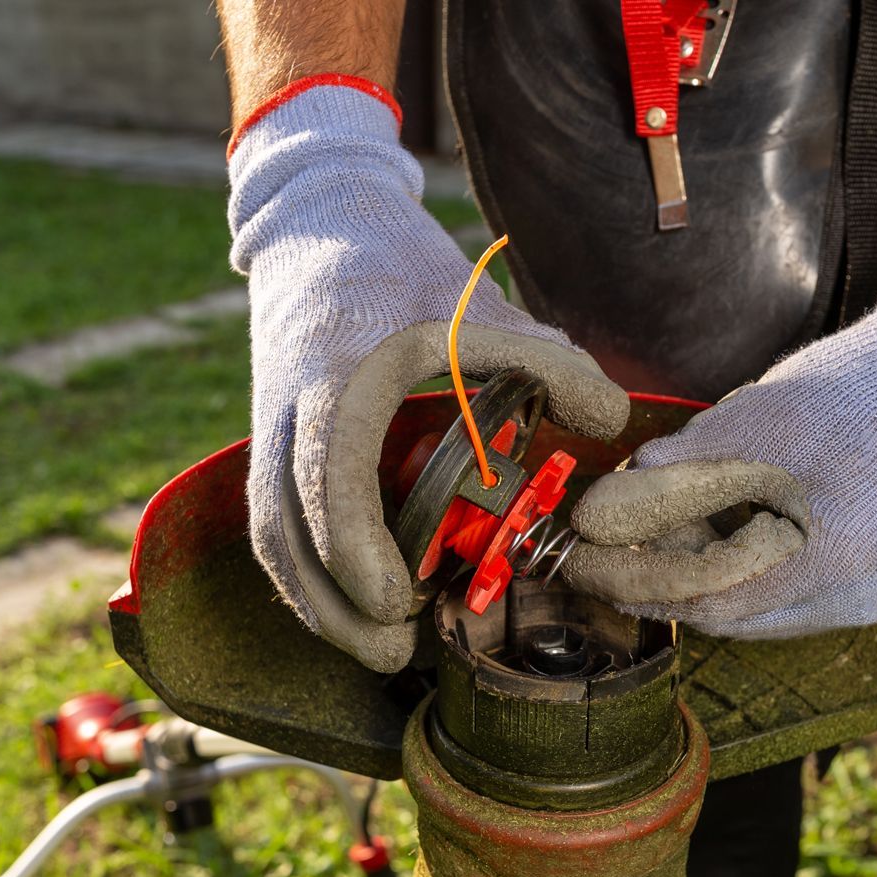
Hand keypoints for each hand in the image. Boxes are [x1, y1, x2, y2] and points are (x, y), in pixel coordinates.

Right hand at [228, 81, 629, 671]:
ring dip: (317, 603)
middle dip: (335, 606)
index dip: (354, 549)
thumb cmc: (400, 263)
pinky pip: (273, 527)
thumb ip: (548, 359)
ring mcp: (267, 434)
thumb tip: (609, 420)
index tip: (394, 600)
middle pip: (286, 533)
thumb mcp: (478, 302)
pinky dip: (308, 577)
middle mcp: (285, 416)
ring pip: (272, 540)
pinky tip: (354, 607)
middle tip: (396, 652)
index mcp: (336, 381)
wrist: (316, 224)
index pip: (327, 480)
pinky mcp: (269, 448)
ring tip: (379, 645)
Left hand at [564, 254, 876, 637]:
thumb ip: (680, 470)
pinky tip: (711, 539)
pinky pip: (783, 604)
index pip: (708, 596)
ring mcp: (871, 600)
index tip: (585, 555)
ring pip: (752, 615)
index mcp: (835, 547)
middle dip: (657, 583)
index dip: (635, 579)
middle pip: (727, 616)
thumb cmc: (854, 385)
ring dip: (696, 582)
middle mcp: (859, 592)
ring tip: (651, 536)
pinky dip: (739, 577)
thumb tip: (606, 510)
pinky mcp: (872, 595)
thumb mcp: (756, 415)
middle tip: (601, 551)